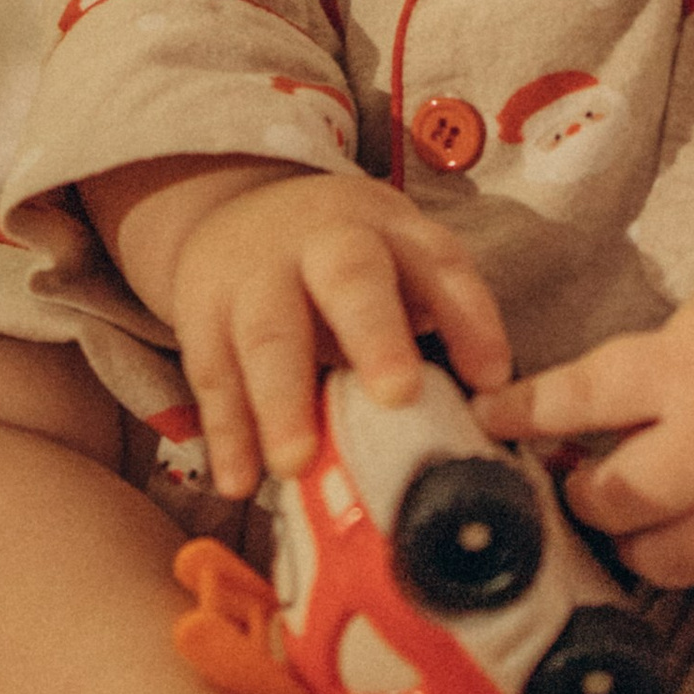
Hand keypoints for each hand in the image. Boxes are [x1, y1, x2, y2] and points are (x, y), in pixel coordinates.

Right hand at [142, 168, 510, 498]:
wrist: (228, 211)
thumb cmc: (339, 260)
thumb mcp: (392, 258)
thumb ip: (435, 314)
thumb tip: (485, 404)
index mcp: (385, 228)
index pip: (437, 262)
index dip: (467, 316)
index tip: (491, 378)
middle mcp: (321, 242)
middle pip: (349, 278)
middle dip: (374, 334)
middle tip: (397, 396)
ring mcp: (254, 276)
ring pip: (269, 333)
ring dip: (283, 401)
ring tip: (297, 464)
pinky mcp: (202, 314)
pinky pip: (212, 374)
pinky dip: (225, 432)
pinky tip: (239, 482)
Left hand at [475, 265, 693, 590]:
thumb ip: (651, 373)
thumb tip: (573, 425)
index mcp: (689, 369)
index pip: (580, 398)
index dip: (525, 412)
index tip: (485, 419)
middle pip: (616, 499)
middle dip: (586, 497)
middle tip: (586, 489)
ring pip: (670, 559)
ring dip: (642, 546)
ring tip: (644, 525)